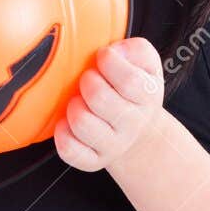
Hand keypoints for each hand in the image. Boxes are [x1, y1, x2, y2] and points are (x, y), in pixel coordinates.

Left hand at [52, 37, 165, 172]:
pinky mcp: (93, 161)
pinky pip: (70, 150)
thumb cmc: (136, 91)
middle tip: (89, 79)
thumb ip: (136, 49)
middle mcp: (132, 123)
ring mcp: (113, 145)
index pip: (129, 80)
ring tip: (80, 100)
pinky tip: (68, 122)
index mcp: (147, 96)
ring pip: (81, 122)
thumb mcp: (146, 64)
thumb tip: (116, 51)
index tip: (103, 56)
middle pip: (99, 98)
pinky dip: (63, 133)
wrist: (139, 131)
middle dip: (87, 81)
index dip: (109, 62)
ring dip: (74, 105)